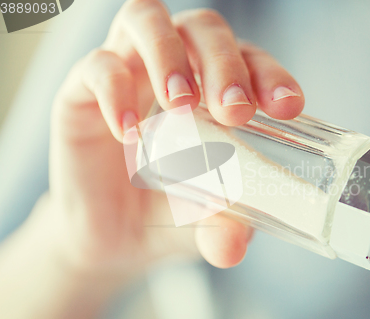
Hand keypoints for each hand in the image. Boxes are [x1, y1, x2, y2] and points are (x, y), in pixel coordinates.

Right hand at [49, 0, 304, 273]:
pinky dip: (115, 91)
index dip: (270, 73)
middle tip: (234, 111)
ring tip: (180, 106)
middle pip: (202, 28)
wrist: (112, 236)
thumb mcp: (204, 225)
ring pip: (147, 20)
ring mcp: (129, 73)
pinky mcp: (82, 92)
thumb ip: (221, 229)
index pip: (249, 59)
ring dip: (169, 56)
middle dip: (223, 63)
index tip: (286, 106)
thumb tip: (234, 245)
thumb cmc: (170, 214)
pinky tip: (130, 133)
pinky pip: (97, 67)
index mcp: (217, 90)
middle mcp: (176, 70)